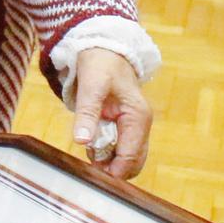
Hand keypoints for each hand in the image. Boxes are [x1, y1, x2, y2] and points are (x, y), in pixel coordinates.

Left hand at [71, 49, 150, 179]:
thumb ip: (87, 113)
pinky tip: (93, 143)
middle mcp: (141, 124)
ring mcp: (135, 125)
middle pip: (134, 162)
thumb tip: (82, 141)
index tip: (94, 174)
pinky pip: (121, 146)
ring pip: (128, 157)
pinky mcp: (126, 124)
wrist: (103, 47)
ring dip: (110, 160)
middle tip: (90, 162)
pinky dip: (108, 151)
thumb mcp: (91, 86)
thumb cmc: (100, 63)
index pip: (131, 156)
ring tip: (90, 150)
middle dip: (113, 167)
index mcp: (138, 116)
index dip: (114, 169)